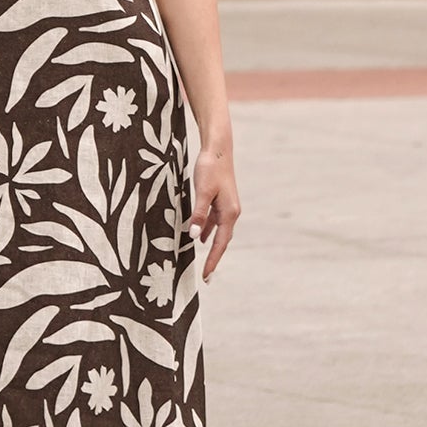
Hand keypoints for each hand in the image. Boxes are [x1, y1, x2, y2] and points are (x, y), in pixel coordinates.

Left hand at [189, 144, 239, 279]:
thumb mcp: (202, 191)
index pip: (220, 244)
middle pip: (223, 241)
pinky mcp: (221, 200)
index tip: (207, 277)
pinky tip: (201, 236)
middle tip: (207, 276)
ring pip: (220, 232)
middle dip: (214, 258)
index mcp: (229, 213)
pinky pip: (216, 222)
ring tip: (206, 262)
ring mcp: (227, 206)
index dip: (213, 261)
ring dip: (213, 247)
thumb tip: (195, 237)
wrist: (218, 149)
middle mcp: (231, 212)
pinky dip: (209, 231)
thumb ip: (199, 214)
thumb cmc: (210, 168)